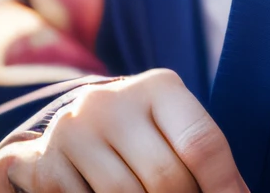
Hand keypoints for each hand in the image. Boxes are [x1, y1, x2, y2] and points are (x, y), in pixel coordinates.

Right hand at [0, 69, 247, 191]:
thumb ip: (198, 156)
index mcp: (158, 86)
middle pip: (165, 178)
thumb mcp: (171, 129)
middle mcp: (112, 101)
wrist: (75, 127)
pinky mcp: (46, 163)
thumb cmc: (142, 133)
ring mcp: (74, 130)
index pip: (201, 142)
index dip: (223, 184)